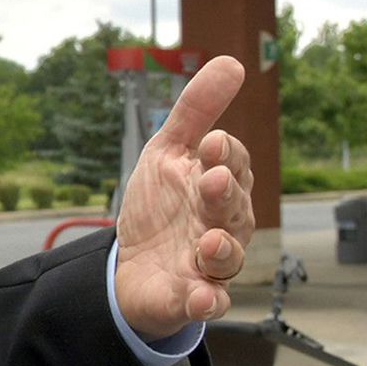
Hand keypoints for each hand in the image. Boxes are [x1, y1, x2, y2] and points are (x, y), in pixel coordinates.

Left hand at [113, 56, 256, 340]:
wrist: (132, 264)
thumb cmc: (160, 205)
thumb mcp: (168, 152)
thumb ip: (196, 111)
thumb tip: (232, 62)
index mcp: (219, 186)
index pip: (231, 165)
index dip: (223, 155)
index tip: (210, 142)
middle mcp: (222, 224)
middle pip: (234, 209)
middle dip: (225, 194)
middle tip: (212, 180)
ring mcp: (209, 264)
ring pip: (227, 258)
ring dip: (221, 249)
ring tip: (209, 242)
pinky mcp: (193, 297)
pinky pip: (209, 303)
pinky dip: (208, 302)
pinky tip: (203, 298)